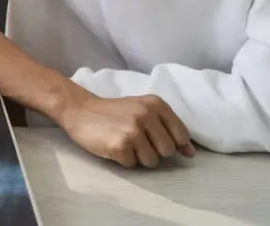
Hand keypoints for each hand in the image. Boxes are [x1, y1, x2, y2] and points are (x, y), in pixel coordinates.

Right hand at [59, 92, 195, 167]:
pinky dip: (123, 160)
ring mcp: (133, 131)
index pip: (181, 135)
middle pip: (168, 151)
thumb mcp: (143, 111)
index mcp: (155, 104)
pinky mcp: (119, 146)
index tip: (156, 139)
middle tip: (135, 140)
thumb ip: (168, 128)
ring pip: (152, 161)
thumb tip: (191, 153)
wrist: (79, 110)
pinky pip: (133, 165)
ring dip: (139, 157)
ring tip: (124, 143)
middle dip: (154, 151)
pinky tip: (113, 146)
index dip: (172, 143)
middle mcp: (146, 115)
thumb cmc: (113, 112)